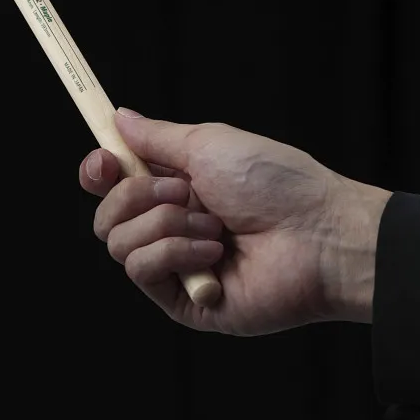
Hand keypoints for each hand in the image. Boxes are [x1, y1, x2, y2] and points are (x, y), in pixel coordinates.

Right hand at [78, 109, 391, 334]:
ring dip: (163, 225)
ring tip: (213, 226)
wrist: (320, 236)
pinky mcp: (183, 301)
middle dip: (133, 195)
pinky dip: (173, 253)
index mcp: (179, 188)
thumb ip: (158, 137)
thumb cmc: (278, 185)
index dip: (99, 171)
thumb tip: (120, 118)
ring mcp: (177, 266)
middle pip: (107, 215)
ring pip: (118, 243)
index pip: (116, 184)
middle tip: (180, 191)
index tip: (103, 161)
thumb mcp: (210, 144)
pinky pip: (141, 271)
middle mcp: (174, 227)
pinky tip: (214, 252)